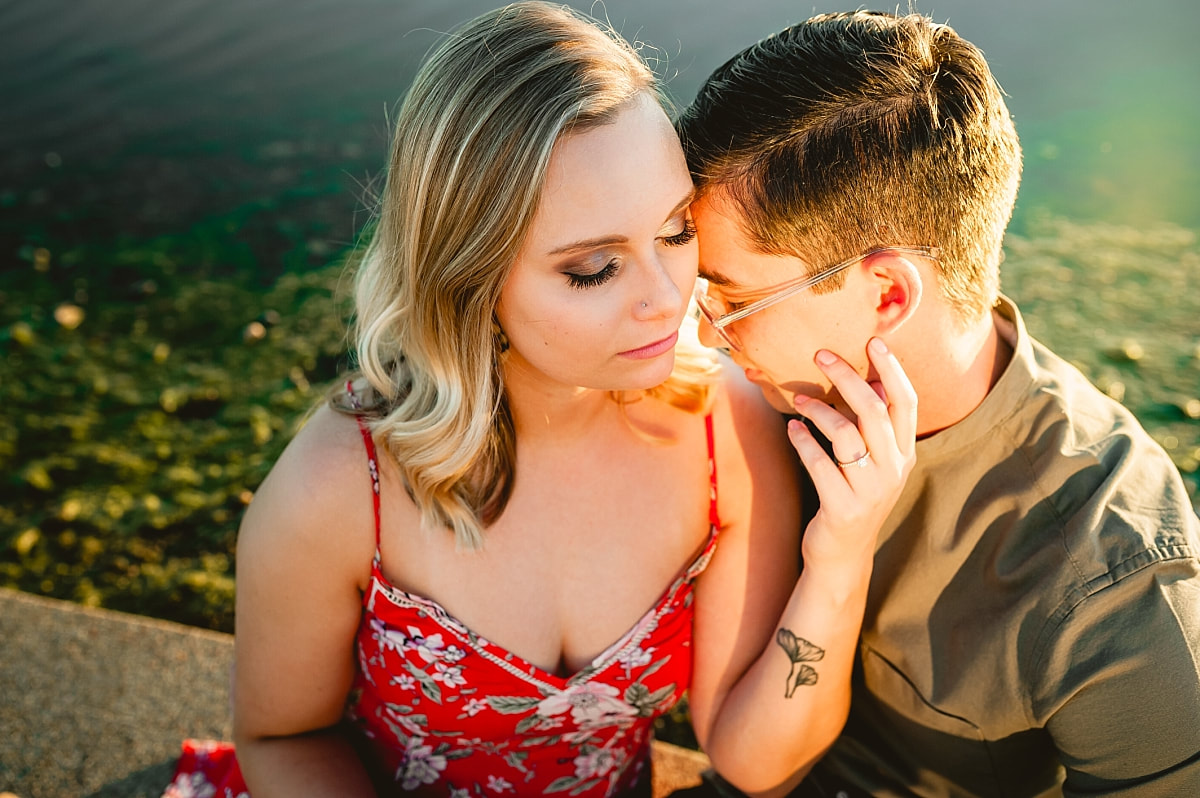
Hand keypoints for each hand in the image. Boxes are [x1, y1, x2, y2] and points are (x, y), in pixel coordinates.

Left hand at [787, 338, 916, 567]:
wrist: (841, 556)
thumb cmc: (851, 496)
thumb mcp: (871, 462)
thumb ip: (872, 426)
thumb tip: (867, 379)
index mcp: (904, 454)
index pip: (906, 403)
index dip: (892, 370)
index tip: (873, 340)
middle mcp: (894, 470)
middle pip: (875, 411)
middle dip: (847, 376)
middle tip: (820, 354)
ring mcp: (871, 491)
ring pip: (846, 435)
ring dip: (818, 410)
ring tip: (797, 398)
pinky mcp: (843, 508)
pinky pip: (820, 464)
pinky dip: (803, 441)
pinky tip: (791, 429)